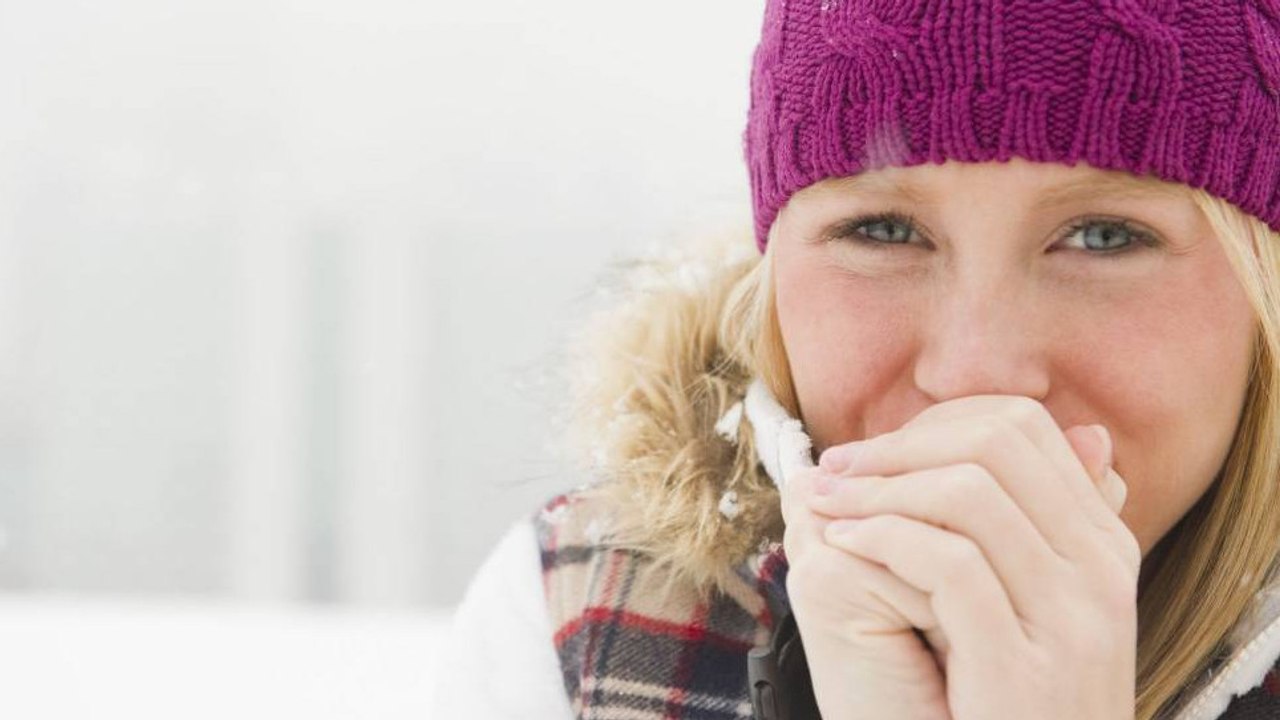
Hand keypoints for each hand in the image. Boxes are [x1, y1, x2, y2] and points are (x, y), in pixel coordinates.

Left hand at [799, 396, 1138, 718]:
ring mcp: (1073, 618)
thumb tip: (974, 435)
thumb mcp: (1016, 603)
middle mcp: (1101, 569)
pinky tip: (842, 545)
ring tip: (825, 506)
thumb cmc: (1004, 698)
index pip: (1021, 428)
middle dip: (898, 446)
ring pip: (968, 493)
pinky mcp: (1025, 664)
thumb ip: (1007, 523)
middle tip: (835, 470)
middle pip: (996, 443)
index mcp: (1100, 543)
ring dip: (877, 488)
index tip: (869, 453)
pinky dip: (881, 539)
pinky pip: (948, 563)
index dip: (932, 425)